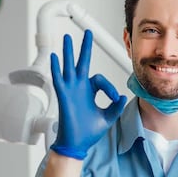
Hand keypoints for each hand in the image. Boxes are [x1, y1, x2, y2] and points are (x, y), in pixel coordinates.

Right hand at [50, 30, 126, 159]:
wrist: (77, 144)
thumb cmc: (89, 132)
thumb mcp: (107, 117)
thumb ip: (115, 107)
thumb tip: (122, 97)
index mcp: (90, 92)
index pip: (100, 79)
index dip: (109, 88)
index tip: (115, 98)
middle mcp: (79, 88)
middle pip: (82, 63)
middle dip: (85, 47)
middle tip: (88, 32)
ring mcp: (71, 91)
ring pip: (69, 66)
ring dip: (68, 51)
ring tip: (67, 37)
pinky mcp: (64, 96)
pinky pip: (59, 79)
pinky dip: (56, 68)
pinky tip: (54, 57)